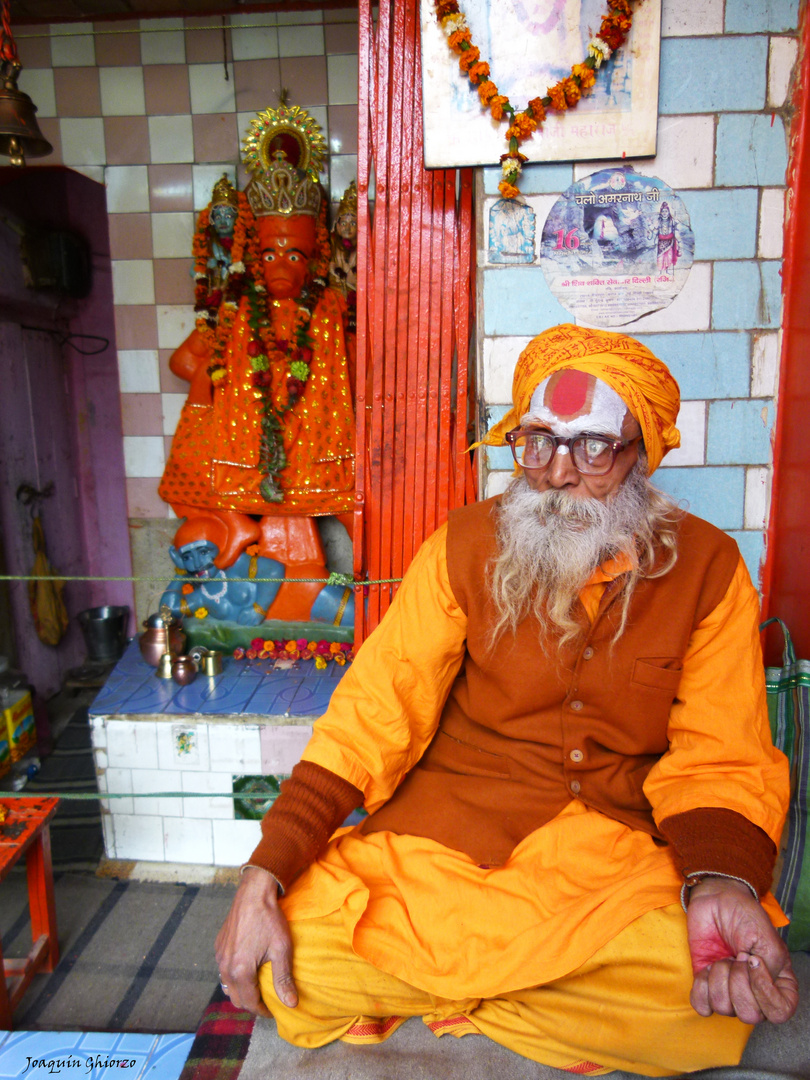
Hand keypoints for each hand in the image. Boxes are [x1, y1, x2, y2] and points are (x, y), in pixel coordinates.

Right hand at [215, 866, 297, 1015]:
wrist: (254, 892)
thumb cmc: (270, 919)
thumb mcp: (281, 949)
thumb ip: (283, 979)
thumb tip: (291, 1004)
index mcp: (240, 971)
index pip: (249, 1003)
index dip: (262, 1010)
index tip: (273, 1010)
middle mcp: (225, 967)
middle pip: (235, 998)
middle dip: (250, 1003)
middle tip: (266, 1000)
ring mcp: (220, 956)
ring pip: (227, 985)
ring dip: (240, 990)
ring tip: (257, 986)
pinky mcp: (219, 946)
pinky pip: (223, 969)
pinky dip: (233, 976)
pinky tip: (247, 968)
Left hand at [687, 876, 797, 1024]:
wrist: (715, 900)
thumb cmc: (745, 916)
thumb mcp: (767, 939)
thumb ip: (771, 969)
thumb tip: (756, 986)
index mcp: (778, 984)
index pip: (779, 1012)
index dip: (764, 993)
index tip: (753, 961)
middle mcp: (755, 994)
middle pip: (749, 1015)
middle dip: (738, 982)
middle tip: (736, 956)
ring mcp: (730, 991)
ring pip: (724, 1008)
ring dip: (720, 977)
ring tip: (723, 957)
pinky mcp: (706, 985)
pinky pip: (702, 1006)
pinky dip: (702, 987)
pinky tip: (707, 968)